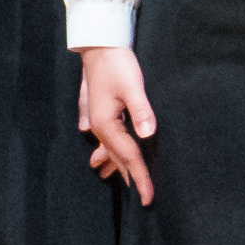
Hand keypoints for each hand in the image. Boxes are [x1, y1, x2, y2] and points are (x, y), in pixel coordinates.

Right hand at [79, 45, 156, 206]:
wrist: (99, 46)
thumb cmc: (117, 65)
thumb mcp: (132, 87)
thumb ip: (141, 111)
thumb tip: (148, 134)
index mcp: (106, 124)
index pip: (129, 157)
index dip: (140, 177)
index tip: (148, 198)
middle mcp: (99, 126)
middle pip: (118, 157)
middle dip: (131, 177)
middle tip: (142, 198)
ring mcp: (97, 120)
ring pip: (110, 150)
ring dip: (117, 166)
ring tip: (121, 181)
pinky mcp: (100, 112)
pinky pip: (106, 139)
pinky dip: (109, 151)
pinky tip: (102, 155)